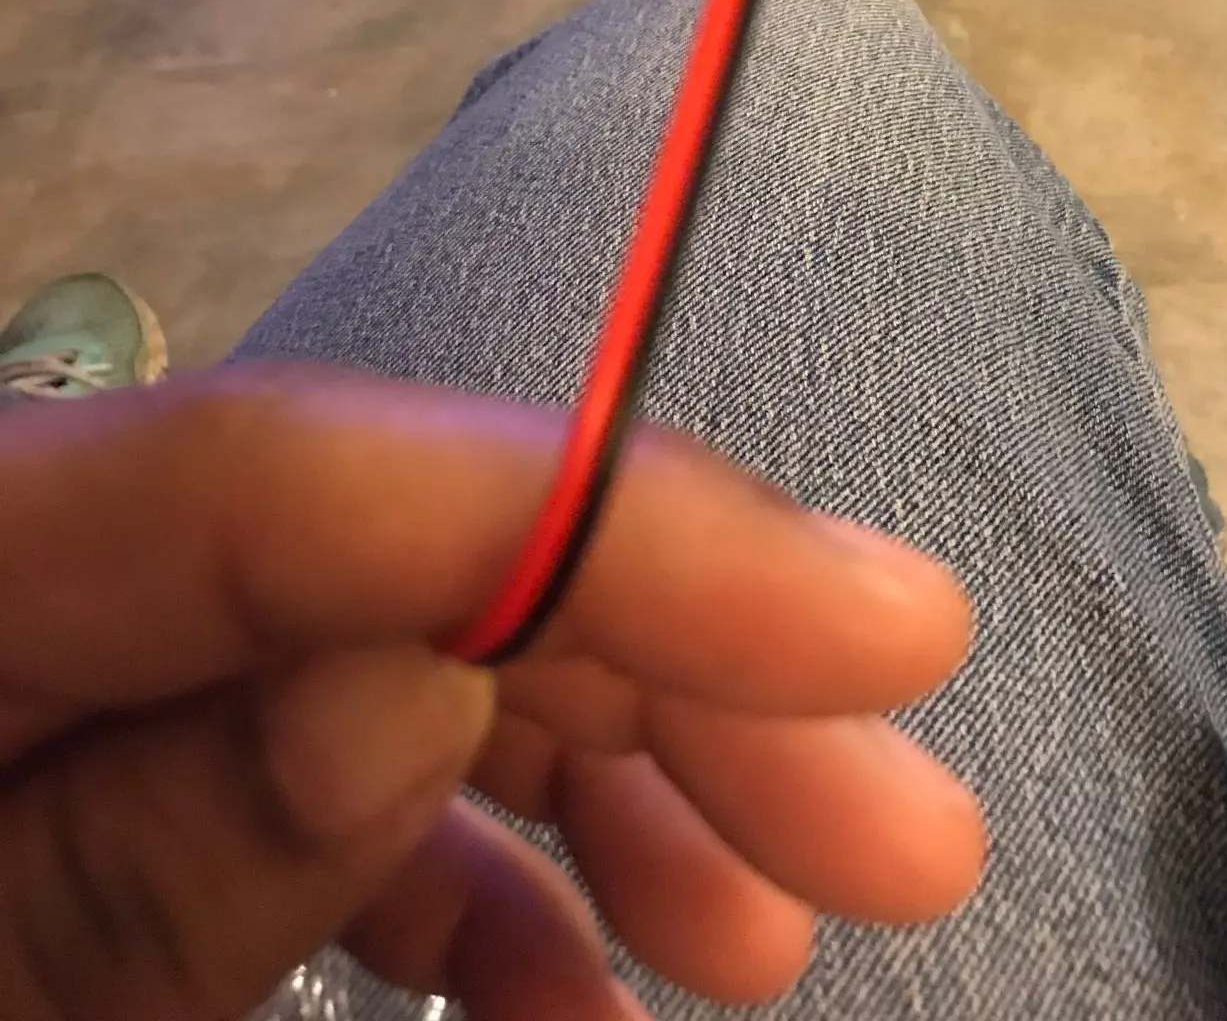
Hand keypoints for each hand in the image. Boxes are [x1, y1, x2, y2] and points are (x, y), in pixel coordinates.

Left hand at [0, 363, 981, 1019]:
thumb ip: (141, 862)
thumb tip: (419, 686)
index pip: (291, 485)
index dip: (604, 514)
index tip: (883, 611)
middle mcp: (24, 575)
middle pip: (389, 567)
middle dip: (665, 684)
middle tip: (909, 825)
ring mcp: (79, 677)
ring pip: (387, 667)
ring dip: (602, 793)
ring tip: (773, 938)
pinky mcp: (110, 773)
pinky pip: (317, 785)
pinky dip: (468, 889)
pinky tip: (583, 999)